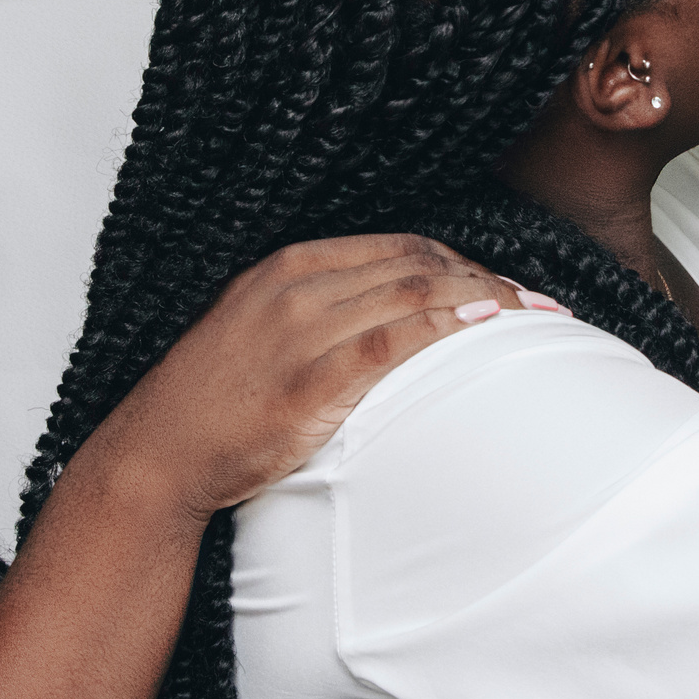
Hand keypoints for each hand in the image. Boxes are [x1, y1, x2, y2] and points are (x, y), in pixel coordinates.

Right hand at [96, 234, 535, 521]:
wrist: (159, 453)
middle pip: (416, 263)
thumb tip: (391, 312)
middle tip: (540, 304)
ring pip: (412, 292)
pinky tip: (484, 328)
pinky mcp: (307, 382)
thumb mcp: (261, 327)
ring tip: (532, 317)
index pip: (399, 245)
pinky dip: (445, 328)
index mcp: (289, 267)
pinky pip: (390, 342)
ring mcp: (300, 331)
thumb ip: (320, 309)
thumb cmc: (213, 400)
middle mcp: (297, 287)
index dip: (464, 260)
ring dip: (484, 300)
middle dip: (488, 278)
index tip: (506, 284)